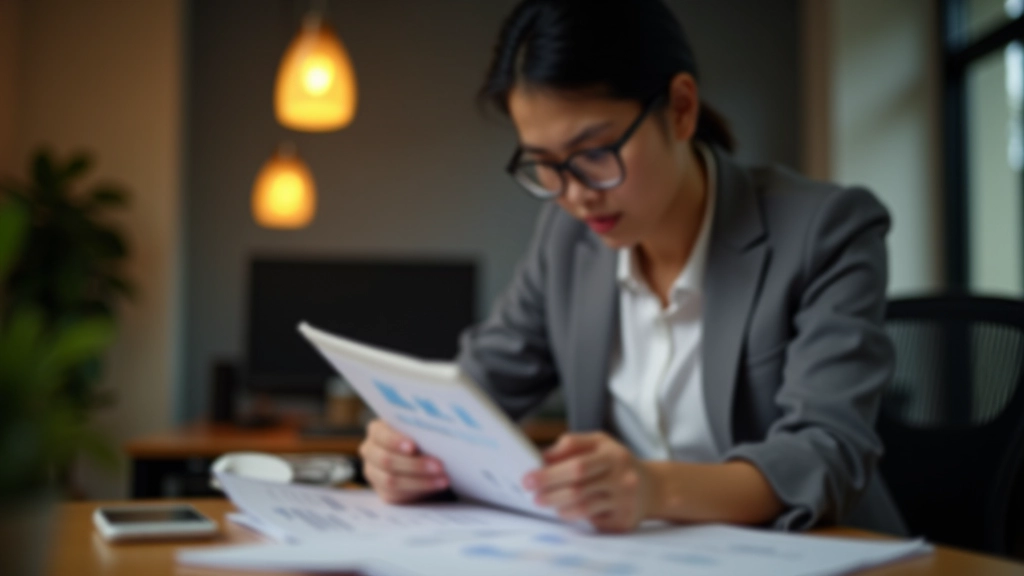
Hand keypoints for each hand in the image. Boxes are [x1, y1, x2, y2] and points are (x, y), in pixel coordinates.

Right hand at [358, 419, 449, 503]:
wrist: (423, 459)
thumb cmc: (422, 438)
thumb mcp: (419, 432)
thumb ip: (421, 432)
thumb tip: (438, 435)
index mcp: (377, 431)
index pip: (380, 435)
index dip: (395, 441)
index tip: (413, 447)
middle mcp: (370, 451)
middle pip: (386, 461)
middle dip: (415, 464)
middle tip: (439, 466)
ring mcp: (374, 473)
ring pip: (392, 480)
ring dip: (421, 481)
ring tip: (443, 479)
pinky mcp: (384, 492)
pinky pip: (398, 494)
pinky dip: (420, 490)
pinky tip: (438, 485)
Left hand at [523, 432, 651, 532]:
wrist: (653, 487)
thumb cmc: (616, 462)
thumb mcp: (599, 443)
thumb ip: (572, 444)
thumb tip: (543, 457)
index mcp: (613, 455)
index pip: (577, 463)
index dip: (550, 473)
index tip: (528, 477)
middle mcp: (622, 478)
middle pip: (578, 488)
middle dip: (548, 491)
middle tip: (531, 494)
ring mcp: (625, 502)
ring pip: (582, 508)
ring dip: (557, 506)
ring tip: (544, 502)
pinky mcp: (623, 521)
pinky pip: (591, 521)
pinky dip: (573, 516)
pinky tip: (565, 510)